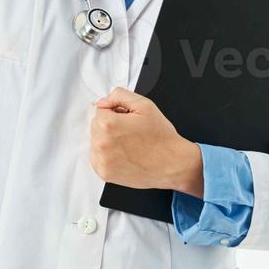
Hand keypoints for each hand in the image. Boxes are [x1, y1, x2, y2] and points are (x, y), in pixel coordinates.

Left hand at [89, 87, 203, 195]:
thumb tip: (103, 101)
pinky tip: (124, 154)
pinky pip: (97, 158)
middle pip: (96, 125)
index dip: (116, 112)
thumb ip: (119, 95)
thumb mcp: (145, 105)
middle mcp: (102, 143)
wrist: (172, 163)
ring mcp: (102, 161)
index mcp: (108, 124)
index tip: (128, 120)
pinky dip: (107, 155)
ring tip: (129, 144)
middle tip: (131, 132)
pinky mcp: (104, 173)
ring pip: (96, 141)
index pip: (100, 110)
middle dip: (111, 125)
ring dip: (108, 140)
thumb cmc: (161, 137)